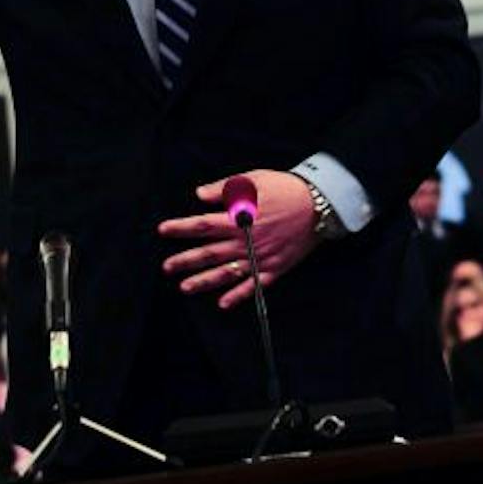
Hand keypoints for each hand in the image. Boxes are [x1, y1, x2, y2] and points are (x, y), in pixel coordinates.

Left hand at [158, 170, 320, 309]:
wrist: (318, 205)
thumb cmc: (284, 188)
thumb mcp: (253, 180)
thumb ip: (225, 188)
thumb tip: (199, 194)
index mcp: (238, 218)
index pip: (203, 225)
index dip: (181, 228)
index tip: (164, 231)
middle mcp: (246, 241)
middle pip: (209, 253)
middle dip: (185, 260)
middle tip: (167, 267)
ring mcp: (260, 257)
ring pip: (227, 273)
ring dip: (204, 281)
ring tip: (185, 287)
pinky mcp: (274, 268)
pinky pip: (253, 287)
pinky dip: (238, 296)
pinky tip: (223, 303)